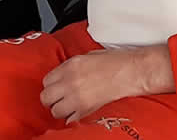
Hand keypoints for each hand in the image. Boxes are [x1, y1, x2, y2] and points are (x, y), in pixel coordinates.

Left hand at [40, 46, 173, 123]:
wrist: (131, 71)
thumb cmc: (115, 61)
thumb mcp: (87, 56)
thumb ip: (71, 67)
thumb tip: (63, 75)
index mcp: (69, 66)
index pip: (46, 81)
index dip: (51, 85)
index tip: (55, 87)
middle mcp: (70, 82)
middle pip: (46, 97)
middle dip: (51, 99)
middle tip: (57, 99)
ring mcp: (77, 97)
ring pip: (56, 111)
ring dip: (60, 109)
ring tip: (68, 107)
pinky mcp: (87, 109)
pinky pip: (71, 119)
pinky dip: (72, 118)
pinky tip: (78, 113)